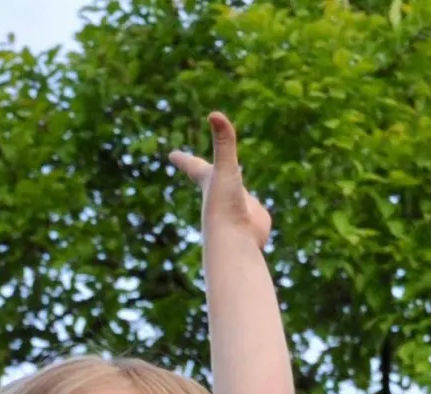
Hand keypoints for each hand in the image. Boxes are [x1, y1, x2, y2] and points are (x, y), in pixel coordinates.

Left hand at [162, 112, 273, 248]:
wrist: (236, 242)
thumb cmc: (224, 205)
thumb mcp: (225, 169)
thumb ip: (223, 142)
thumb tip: (215, 114)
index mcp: (210, 183)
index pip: (193, 166)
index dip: (184, 159)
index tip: (172, 155)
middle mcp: (222, 196)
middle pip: (212, 182)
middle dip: (205, 176)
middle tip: (196, 171)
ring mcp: (238, 210)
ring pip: (237, 200)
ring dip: (233, 199)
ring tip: (231, 201)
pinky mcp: (255, 223)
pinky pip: (258, 217)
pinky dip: (257, 218)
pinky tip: (254, 226)